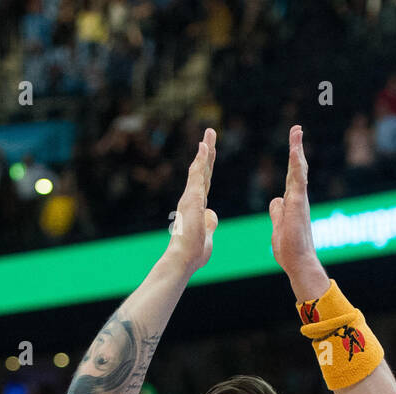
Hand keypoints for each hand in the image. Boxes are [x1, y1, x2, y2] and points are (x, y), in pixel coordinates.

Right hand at [164, 128, 217, 275]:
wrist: (183, 259)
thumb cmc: (193, 254)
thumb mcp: (207, 236)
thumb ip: (210, 224)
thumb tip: (213, 215)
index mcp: (196, 207)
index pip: (205, 183)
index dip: (208, 168)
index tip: (210, 153)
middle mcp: (191, 199)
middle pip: (203, 171)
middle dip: (207, 152)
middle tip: (210, 133)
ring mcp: (191, 198)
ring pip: (200, 168)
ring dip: (205, 150)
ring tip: (210, 132)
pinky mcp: (192, 198)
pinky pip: (197, 175)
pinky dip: (201, 159)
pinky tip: (204, 146)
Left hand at [269, 125, 327, 300]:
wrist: (298, 262)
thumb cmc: (289, 249)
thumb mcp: (278, 226)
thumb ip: (278, 212)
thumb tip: (276, 201)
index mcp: (292, 203)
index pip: (291, 177)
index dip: (292, 161)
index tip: (292, 147)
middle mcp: (298, 198)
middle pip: (297, 169)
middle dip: (297, 149)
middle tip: (297, 130)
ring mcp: (300, 200)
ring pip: (299, 170)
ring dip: (297, 150)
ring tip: (296, 132)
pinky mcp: (298, 204)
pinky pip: (298, 180)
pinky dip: (297, 165)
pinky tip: (295, 151)